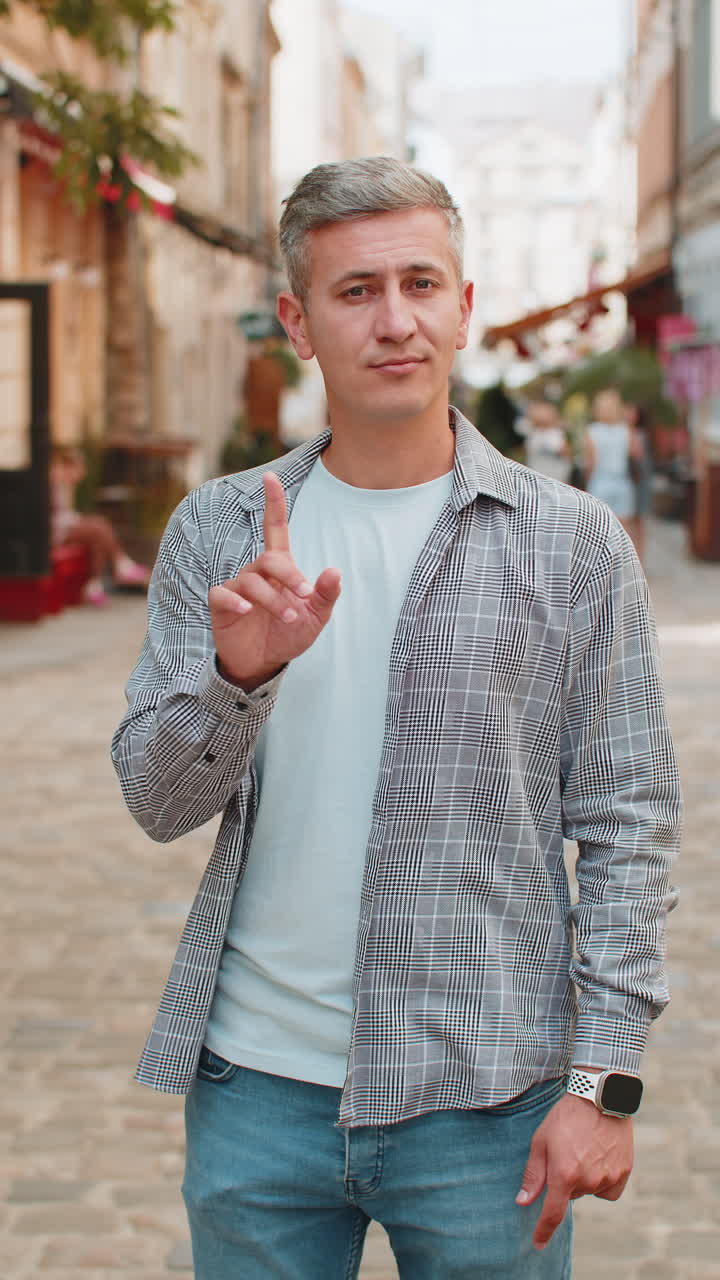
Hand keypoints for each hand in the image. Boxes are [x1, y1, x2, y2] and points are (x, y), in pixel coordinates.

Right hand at [208, 472, 340, 689]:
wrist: (263, 664)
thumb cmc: (288, 634)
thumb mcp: (315, 618)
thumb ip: (325, 595)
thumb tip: (335, 571)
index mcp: (280, 569)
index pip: (275, 529)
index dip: (274, 503)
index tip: (271, 477)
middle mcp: (257, 573)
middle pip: (270, 559)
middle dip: (290, 576)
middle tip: (305, 596)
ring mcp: (237, 587)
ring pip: (253, 581)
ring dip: (274, 600)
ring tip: (288, 618)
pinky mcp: (221, 604)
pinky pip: (223, 594)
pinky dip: (236, 601)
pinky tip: (246, 611)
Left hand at [516, 1094, 633, 1250]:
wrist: (600, 1098)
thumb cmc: (566, 1117)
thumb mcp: (541, 1141)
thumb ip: (533, 1174)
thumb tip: (523, 1201)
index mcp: (564, 1174)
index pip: (553, 1213)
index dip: (544, 1230)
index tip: (538, 1243)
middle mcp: (587, 1180)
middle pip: (572, 1195)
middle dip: (566, 1180)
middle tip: (567, 1153)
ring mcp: (607, 1177)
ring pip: (590, 1191)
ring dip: (585, 1178)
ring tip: (585, 1149)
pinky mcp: (623, 1172)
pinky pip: (608, 1189)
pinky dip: (602, 1180)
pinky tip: (600, 1158)